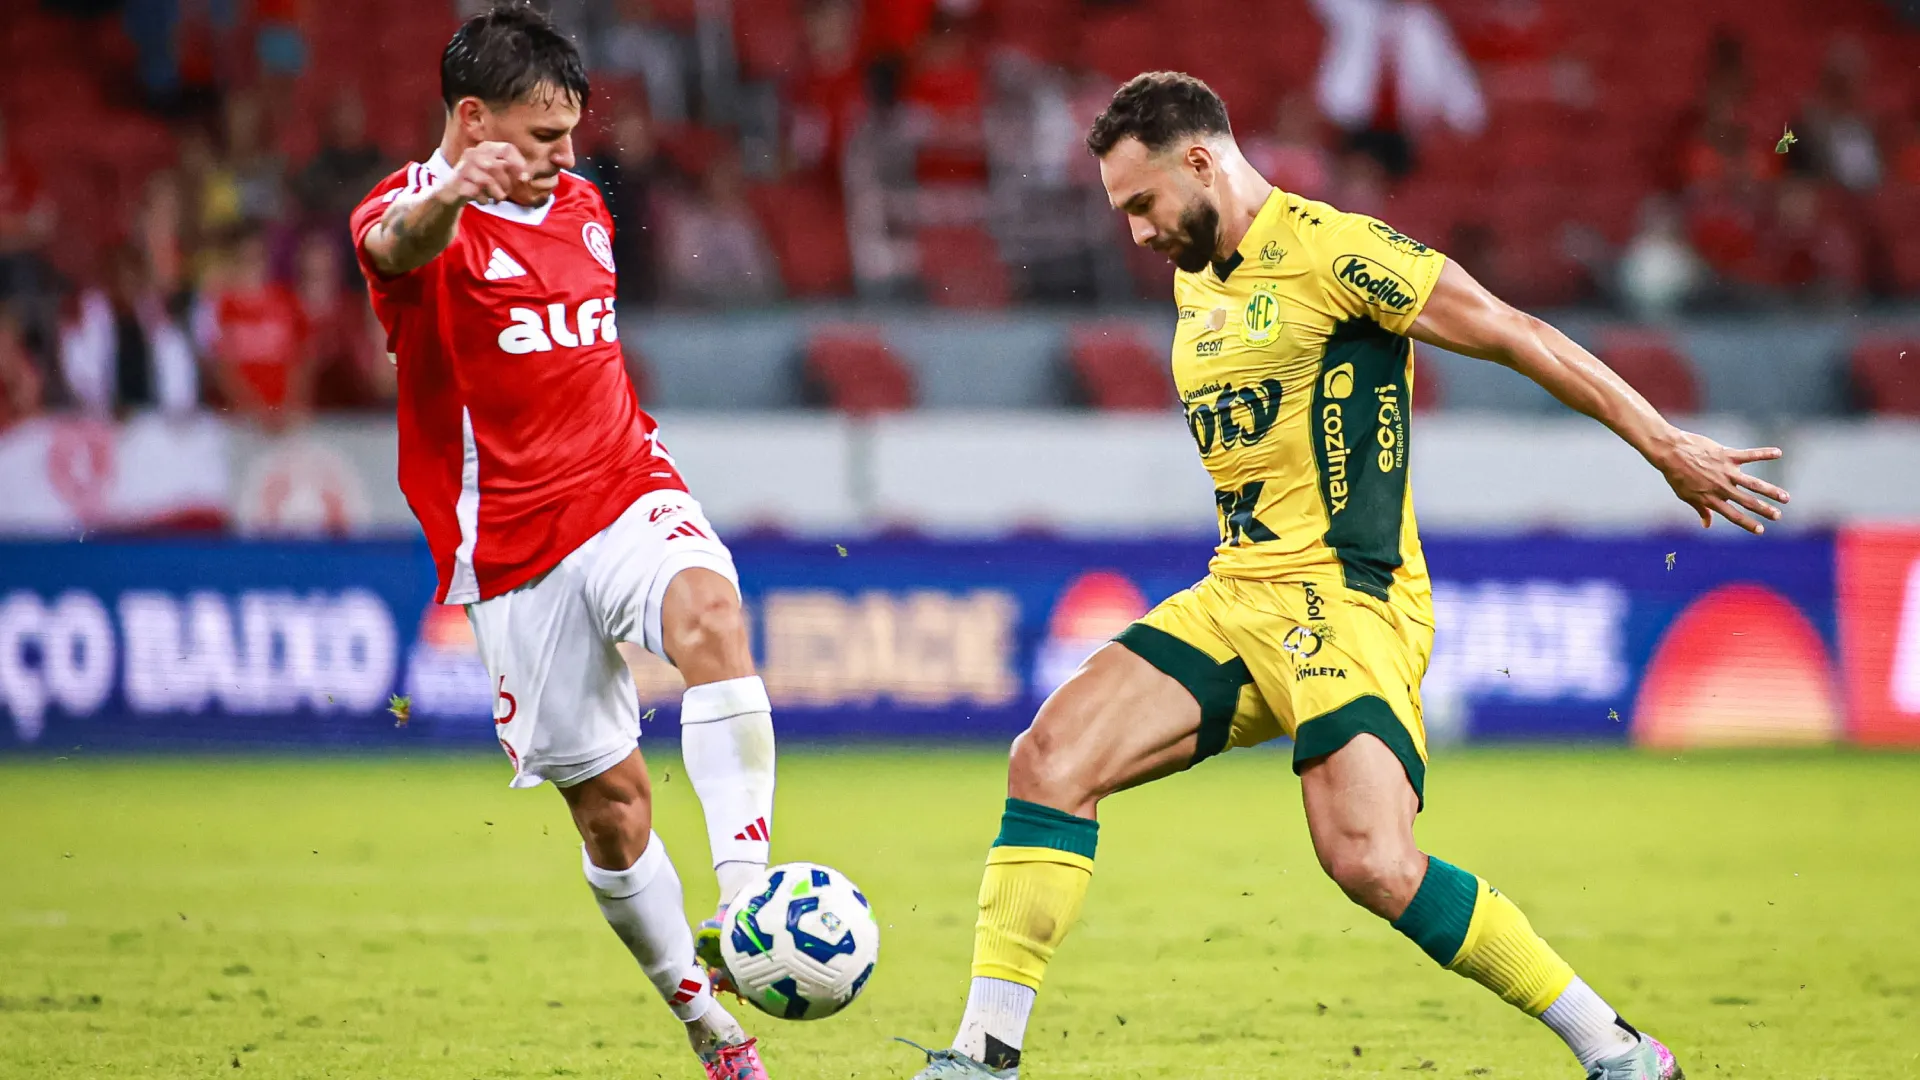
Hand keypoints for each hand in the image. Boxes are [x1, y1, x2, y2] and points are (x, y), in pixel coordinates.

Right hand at [433, 142, 529, 207]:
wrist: (451, 192)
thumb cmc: (479, 182)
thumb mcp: (496, 174)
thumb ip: (512, 172)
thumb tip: (525, 178)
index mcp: (485, 148)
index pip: (507, 148)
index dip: (519, 164)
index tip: (524, 179)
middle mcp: (473, 153)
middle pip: (499, 167)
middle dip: (507, 185)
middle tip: (505, 194)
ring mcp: (463, 167)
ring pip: (488, 181)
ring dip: (498, 194)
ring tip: (497, 199)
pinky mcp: (457, 181)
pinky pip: (477, 192)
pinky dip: (485, 200)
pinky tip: (483, 201)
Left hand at [1651, 429, 1789, 534]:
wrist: (1670, 452)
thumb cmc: (1677, 475)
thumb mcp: (1686, 496)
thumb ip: (1701, 510)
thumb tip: (1707, 525)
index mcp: (1711, 499)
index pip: (1732, 515)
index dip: (1747, 523)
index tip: (1761, 530)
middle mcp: (1721, 487)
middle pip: (1746, 501)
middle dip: (1764, 509)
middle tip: (1778, 516)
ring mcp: (1725, 471)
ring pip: (1753, 483)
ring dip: (1770, 491)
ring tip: (1785, 497)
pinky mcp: (1727, 455)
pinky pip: (1749, 455)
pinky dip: (1764, 453)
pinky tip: (1778, 453)